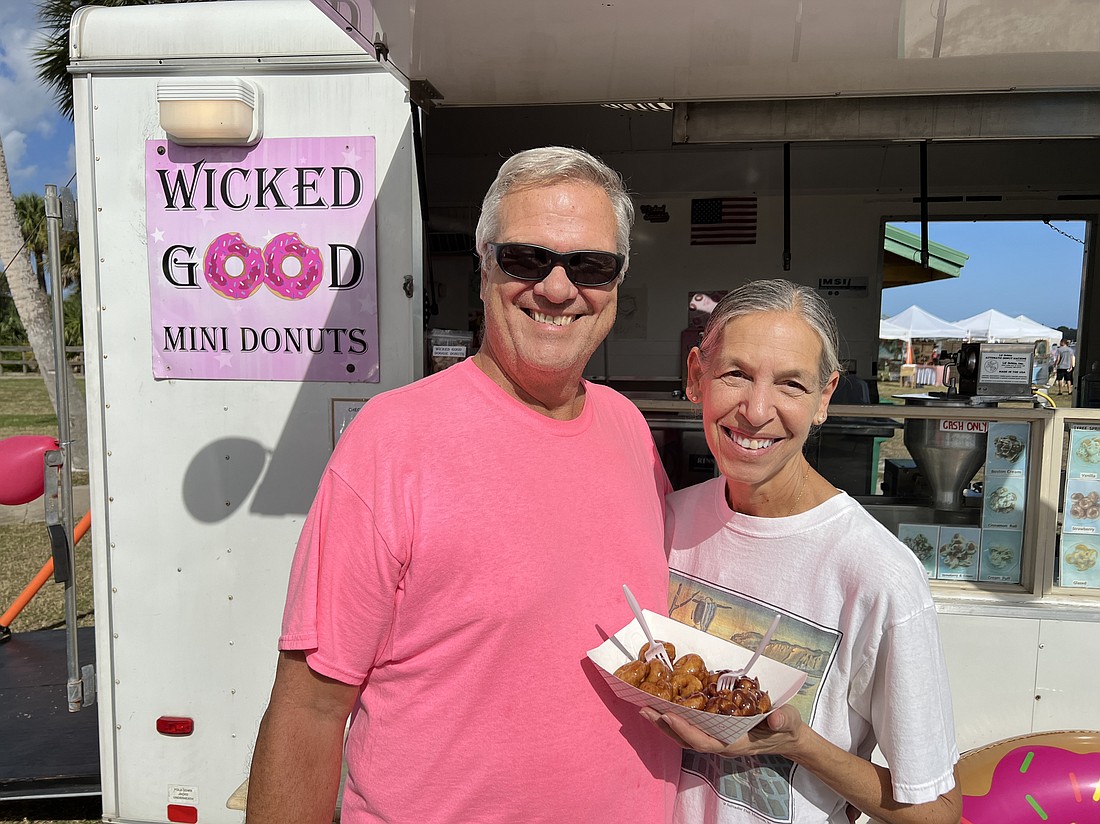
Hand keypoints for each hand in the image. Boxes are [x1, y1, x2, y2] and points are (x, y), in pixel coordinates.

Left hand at [639, 704, 805, 758]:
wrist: (788, 737)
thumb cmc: (786, 728)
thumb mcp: (788, 722)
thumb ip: (783, 720)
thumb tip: (775, 719)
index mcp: (734, 744)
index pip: (703, 740)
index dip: (684, 729)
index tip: (668, 714)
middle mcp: (721, 745)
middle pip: (686, 739)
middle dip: (665, 726)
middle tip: (645, 709)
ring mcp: (717, 740)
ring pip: (685, 736)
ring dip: (665, 724)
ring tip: (646, 708)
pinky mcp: (716, 733)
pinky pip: (691, 730)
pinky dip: (676, 720)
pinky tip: (665, 709)